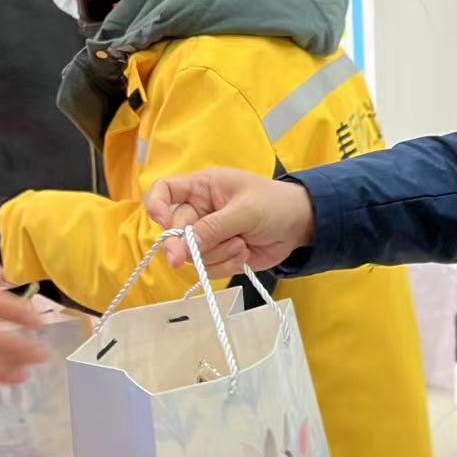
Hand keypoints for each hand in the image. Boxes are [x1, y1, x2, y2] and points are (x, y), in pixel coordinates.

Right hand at [143, 169, 315, 276]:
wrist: (300, 225)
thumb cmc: (274, 204)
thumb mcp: (245, 211)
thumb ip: (214, 228)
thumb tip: (182, 246)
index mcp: (202, 188)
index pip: (165, 190)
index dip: (156, 205)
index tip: (161, 222)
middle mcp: (199, 211)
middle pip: (175, 231)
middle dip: (185, 246)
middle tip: (182, 260)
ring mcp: (208, 236)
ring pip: (192, 254)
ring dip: (216, 255)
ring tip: (241, 245)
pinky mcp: (219, 256)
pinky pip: (209, 267)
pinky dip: (225, 265)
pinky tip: (244, 255)